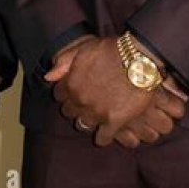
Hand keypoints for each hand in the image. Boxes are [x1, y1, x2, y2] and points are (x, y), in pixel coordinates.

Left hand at [45, 37, 185, 146]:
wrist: (140, 60)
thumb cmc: (113, 50)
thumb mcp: (84, 48)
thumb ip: (64, 62)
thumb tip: (48, 77)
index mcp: (71, 83)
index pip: (58, 95)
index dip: (66, 92)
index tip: (73, 90)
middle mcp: (80, 101)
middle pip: (69, 111)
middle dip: (75, 106)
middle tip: (86, 101)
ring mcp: (97, 113)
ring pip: (83, 125)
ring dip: (88, 120)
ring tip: (96, 114)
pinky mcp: (114, 122)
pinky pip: (103, 138)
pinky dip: (103, 136)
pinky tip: (106, 131)